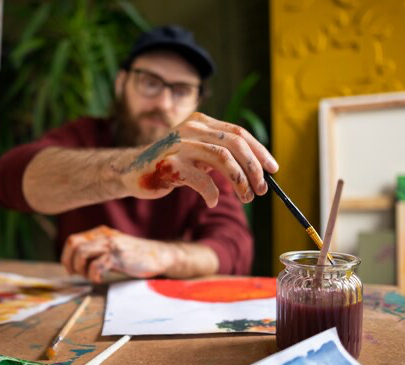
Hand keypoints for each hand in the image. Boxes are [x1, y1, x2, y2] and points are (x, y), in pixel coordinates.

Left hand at [61, 226, 173, 282]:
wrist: (158, 255)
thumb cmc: (134, 255)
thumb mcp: (112, 248)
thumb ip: (96, 250)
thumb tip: (76, 263)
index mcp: (100, 233)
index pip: (73, 240)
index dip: (66, 256)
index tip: (70, 269)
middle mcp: (103, 236)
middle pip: (74, 245)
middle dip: (70, 262)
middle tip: (76, 274)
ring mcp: (111, 245)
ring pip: (82, 253)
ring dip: (81, 269)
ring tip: (91, 277)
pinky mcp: (118, 256)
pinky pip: (97, 265)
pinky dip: (94, 275)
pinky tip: (101, 279)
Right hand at [120, 112, 278, 205]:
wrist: (132, 170)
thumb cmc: (170, 164)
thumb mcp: (197, 153)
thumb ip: (220, 154)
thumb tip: (257, 169)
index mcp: (201, 123)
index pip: (239, 133)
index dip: (259, 151)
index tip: (273, 170)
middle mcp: (191, 129)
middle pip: (235, 144)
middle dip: (253, 169)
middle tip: (260, 189)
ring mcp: (179, 145)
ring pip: (223, 159)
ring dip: (240, 181)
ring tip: (245, 197)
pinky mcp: (170, 164)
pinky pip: (202, 179)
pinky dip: (212, 193)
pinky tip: (212, 201)